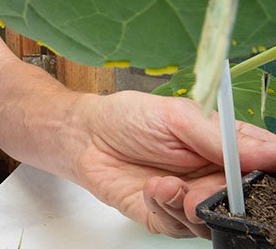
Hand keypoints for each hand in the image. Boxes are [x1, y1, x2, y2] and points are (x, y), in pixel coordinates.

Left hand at [73, 90, 275, 237]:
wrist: (86, 134)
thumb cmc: (130, 117)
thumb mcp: (178, 116)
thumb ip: (222, 138)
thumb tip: (272, 152)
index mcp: (224, 147)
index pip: (264, 165)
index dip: (268, 173)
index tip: (263, 175)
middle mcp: (212, 178)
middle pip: (244, 202)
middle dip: (229, 199)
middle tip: (206, 189)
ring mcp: (189, 199)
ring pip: (214, 221)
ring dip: (195, 207)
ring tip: (171, 186)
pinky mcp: (164, 216)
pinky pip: (179, 227)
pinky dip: (168, 208)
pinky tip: (154, 188)